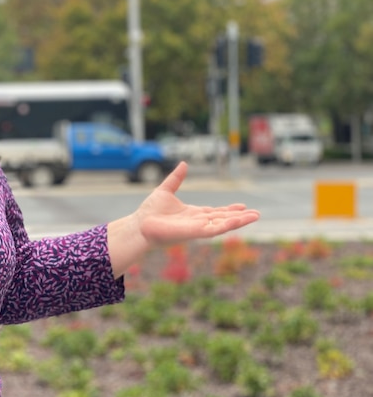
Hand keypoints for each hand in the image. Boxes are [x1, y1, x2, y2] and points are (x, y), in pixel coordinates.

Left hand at [134, 161, 259, 247]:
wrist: (140, 224)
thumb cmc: (149, 211)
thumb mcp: (165, 190)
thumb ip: (176, 178)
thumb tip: (183, 163)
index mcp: (192, 213)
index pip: (215, 211)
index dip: (229, 209)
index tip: (242, 206)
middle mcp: (197, 222)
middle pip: (223, 219)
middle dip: (240, 217)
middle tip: (256, 214)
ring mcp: (197, 228)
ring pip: (223, 224)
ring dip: (239, 221)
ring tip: (255, 217)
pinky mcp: (194, 233)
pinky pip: (214, 229)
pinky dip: (227, 225)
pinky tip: (239, 221)